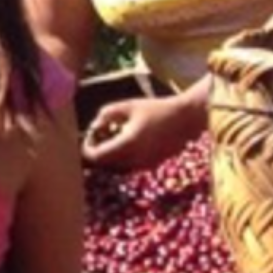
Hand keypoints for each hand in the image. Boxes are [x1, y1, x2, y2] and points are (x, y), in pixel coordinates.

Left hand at [82, 94, 202, 170]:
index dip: (87, 147)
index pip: (96, 157)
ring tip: (115, 135)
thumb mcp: (127, 106)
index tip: (90, 135)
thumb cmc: (156, 109)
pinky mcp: (150, 166)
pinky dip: (122, 157)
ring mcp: (143, 166)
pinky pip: (128, 166)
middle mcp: (134, 160)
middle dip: (98, 150)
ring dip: (110, 155)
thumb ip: (106, 114)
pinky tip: (128, 141)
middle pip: (104, 164)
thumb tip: (94, 126)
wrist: (185, 119)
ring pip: (115, 167)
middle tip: (101, 134)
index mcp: (127, 145)